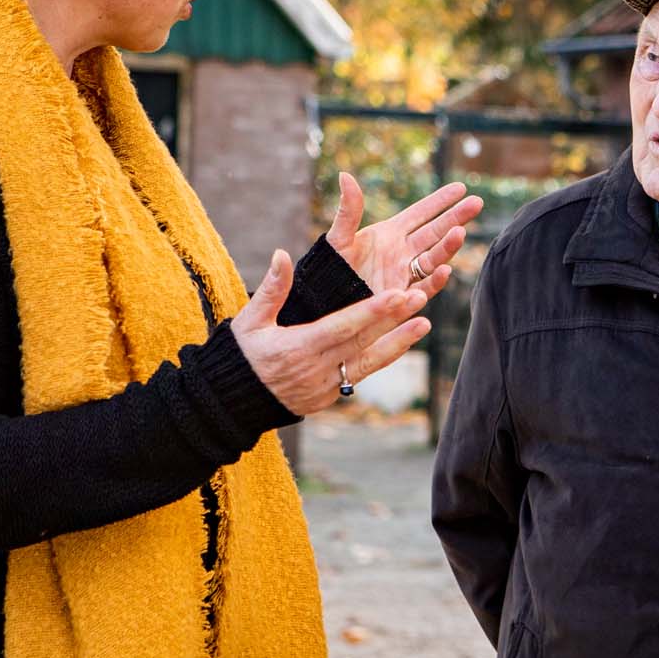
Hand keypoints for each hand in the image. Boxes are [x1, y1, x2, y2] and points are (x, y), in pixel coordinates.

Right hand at [233, 248, 432, 416]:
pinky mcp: (330, 396)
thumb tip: (282, 255)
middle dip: (393, 320)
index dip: (370, 311)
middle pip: (362, 342)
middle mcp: (315, 369)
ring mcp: (325, 386)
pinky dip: (384, 357)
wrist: (234, 402)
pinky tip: (404, 340)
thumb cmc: (241, 354)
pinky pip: (362, 374)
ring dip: (398, 342)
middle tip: (420, 297)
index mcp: (296, 347)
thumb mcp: (249, 321)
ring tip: (424, 322)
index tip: (396, 294)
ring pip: (369, 362)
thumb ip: (271, 290)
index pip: (341, 327)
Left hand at [328, 173, 483, 298]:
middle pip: (436, 232)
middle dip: (457, 217)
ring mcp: (405, 275)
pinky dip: (435, 280)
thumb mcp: (338, 238)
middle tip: (477, 202)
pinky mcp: (403, 298)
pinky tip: (445, 270)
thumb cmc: (328, 271)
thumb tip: (344, 175)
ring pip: (435, 258)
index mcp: (389, 234)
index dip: (440, 201)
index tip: (461, 187)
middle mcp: (402, 253)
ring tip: (460, 232)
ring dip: (448, 246)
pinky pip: (424, 287)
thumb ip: (348, 210)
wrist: (325, 303)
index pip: (421, 213)